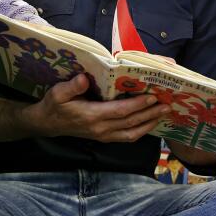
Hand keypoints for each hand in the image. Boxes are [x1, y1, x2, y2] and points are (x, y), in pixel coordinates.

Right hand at [24, 74, 170, 142]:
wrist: (48, 124)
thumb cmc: (54, 105)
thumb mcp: (58, 93)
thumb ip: (71, 87)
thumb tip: (83, 78)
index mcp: (92, 116)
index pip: (120, 111)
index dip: (138, 105)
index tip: (152, 96)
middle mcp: (101, 129)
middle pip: (131, 123)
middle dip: (150, 114)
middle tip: (167, 105)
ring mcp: (104, 135)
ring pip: (132, 133)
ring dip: (149, 124)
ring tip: (163, 113)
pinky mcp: (104, 137)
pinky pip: (127, 137)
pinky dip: (141, 131)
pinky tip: (149, 122)